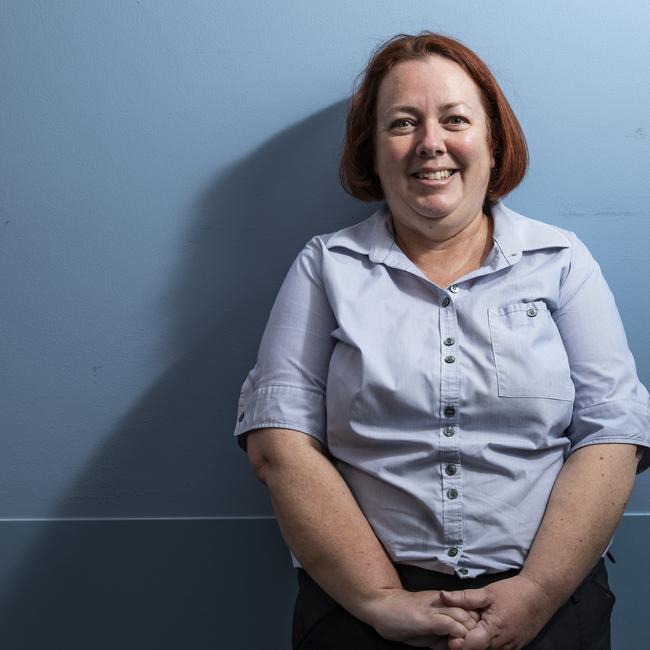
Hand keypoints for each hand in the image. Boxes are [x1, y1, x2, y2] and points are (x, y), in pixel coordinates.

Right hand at [362, 588, 479, 646]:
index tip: (472, 640)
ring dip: (468, 634)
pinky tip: (453, 642)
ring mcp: (434, 609)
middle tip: (471, 645)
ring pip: (463, 617)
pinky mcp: (426, 618)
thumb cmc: (403, 616)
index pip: (470, 610)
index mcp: (444, 602)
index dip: (475, 626)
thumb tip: (457, 643)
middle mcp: (442, 602)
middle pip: (471, 613)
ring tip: (462, 645)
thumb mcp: (427, 624)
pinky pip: (449, 624)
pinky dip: (456, 634)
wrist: (381, 605)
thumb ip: (443, 631)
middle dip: (475, 631)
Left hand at [439, 575, 558, 649]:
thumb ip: (464, 597)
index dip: (455, 641)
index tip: (446, 631)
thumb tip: (442, 596)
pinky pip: (495, 649)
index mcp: (492, 631)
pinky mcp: (513, 648)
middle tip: (450, 631)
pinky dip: (485, 643)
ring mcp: (508, 649)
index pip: (469, 647)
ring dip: (474, 643)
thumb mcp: (487, 592)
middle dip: (462, 643)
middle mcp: (501, 646)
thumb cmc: (513, 592)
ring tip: (464, 630)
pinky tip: (479, 631)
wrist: (540, 596)